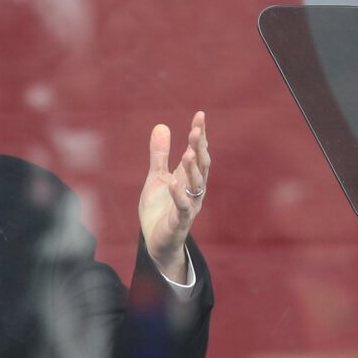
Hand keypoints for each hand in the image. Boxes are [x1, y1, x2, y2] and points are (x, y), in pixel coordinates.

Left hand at [138, 111, 210, 281]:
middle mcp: (193, 190)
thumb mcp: (157, 177)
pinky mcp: (180, 221)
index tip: (200, 115)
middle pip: (200, 166)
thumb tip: (161, 125)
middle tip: (196, 130)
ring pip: (196, 185)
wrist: (157, 242)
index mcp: (188, 178)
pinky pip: (182, 207)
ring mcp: (189, 206)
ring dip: (192, 169)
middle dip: (199, 148)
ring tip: (187, 152)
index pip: (197, 152)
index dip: (199, 135)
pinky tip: (174, 182)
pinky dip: (178, 195)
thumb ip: (159, 154)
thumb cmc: (159, 210)